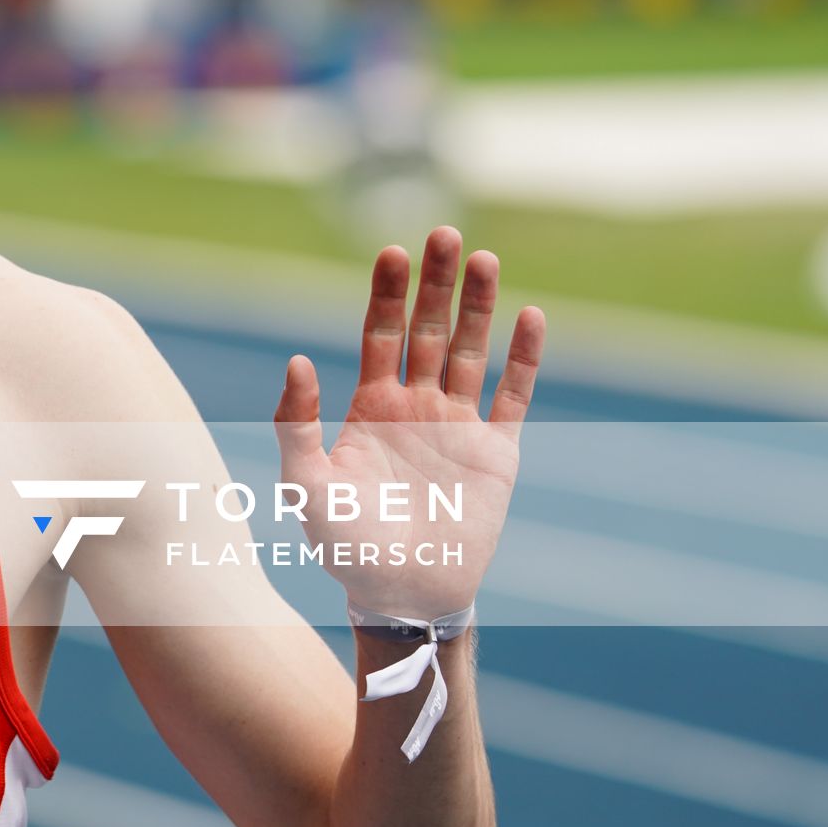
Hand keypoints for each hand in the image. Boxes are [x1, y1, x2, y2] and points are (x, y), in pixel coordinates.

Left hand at [273, 226, 543, 618]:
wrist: (401, 595)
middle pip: (428, 328)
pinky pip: (514, 395)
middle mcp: (416, 405)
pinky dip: (525, 358)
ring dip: (479, 306)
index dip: (386, 293)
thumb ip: (296, 423)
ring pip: (471, 350)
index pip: (380, 333)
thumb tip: (297, 360)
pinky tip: (531, 316)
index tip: (392, 250)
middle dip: (436, 282)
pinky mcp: (497, 451)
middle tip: (444, 232)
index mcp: (371, 406)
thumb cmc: (345, 545)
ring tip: (484, 257)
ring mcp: (458, 424)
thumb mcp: (305, 484)